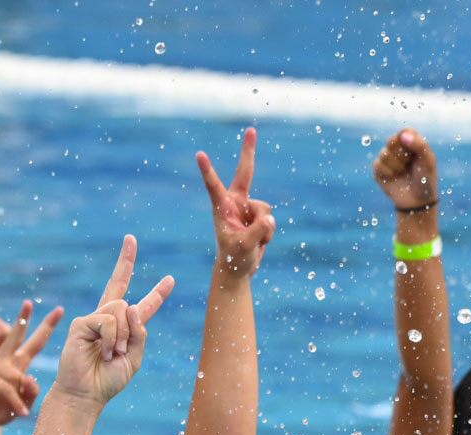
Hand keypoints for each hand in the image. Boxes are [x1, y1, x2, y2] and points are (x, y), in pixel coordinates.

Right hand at [0, 300, 62, 434]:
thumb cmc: (2, 409)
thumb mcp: (24, 401)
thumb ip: (31, 391)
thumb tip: (28, 378)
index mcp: (17, 362)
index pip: (35, 342)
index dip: (47, 327)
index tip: (60, 310)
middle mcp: (4, 359)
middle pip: (15, 335)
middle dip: (22, 318)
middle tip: (28, 302)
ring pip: (17, 376)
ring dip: (19, 397)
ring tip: (17, 410)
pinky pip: (8, 388)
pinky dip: (15, 403)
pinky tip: (22, 414)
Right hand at [46, 236, 174, 416]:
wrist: (85, 394)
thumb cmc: (107, 380)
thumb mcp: (134, 358)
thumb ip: (139, 333)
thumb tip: (131, 306)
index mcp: (124, 329)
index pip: (142, 305)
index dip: (157, 293)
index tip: (170, 279)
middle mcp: (107, 318)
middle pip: (121, 288)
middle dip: (125, 267)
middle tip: (128, 255)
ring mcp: (93, 318)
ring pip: (122, 309)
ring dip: (122, 336)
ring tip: (111, 354)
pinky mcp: (81, 322)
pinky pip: (108, 319)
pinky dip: (111, 338)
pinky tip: (103, 352)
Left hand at [198, 127, 275, 277]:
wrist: (238, 268)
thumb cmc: (233, 258)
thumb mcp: (244, 246)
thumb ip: (258, 231)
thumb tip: (270, 219)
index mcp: (222, 207)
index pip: (213, 186)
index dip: (208, 171)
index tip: (199, 154)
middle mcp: (235, 202)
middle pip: (245, 173)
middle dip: (248, 151)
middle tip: (251, 130)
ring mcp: (248, 208)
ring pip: (265, 209)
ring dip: (263, 228)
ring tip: (252, 241)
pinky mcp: (259, 216)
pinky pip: (271, 220)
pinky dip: (268, 232)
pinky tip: (258, 241)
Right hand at [371, 127, 436, 211]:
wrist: (417, 201)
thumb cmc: (426, 179)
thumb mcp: (428, 161)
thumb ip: (419, 145)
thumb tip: (402, 135)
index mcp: (411, 142)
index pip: (404, 131)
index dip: (408, 142)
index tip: (414, 153)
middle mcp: (398, 147)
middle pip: (391, 140)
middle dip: (402, 155)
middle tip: (409, 164)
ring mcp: (387, 158)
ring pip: (384, 153)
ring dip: (396, 166)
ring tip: (403, 172)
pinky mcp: (378, 169)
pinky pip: (377, 164)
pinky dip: (388, 173)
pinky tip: (394, 178)